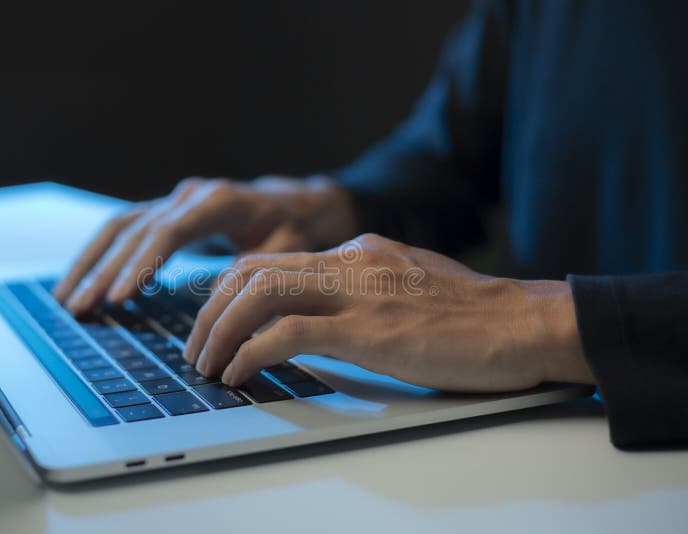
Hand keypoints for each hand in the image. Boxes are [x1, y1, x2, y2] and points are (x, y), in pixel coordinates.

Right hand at [54, 175, 356, 314]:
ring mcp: (173, 200)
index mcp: (219, 201)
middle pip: (137, 231)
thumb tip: (217, 300)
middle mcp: (189, 195)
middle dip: (106, 271)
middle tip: (81, 307)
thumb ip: (258, 271)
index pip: (169, 232)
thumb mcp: (288, 249)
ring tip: (67, 300)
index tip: (119, 298)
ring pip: (120, 226)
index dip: (142, 265)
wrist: (290, 203)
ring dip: (91, 262)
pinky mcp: (164, 212)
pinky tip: (82, 281)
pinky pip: (123, 229)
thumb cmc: (292, 229)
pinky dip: (100, 254)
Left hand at [184, 233, 594, 391]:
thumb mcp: (410, 287)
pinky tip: (239, 374)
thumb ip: (368, 289)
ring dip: (220, 332)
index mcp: (358, 252)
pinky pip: (287, 334)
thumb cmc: (476, 314)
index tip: (213, 318)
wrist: (524, 322)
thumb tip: (330, 312)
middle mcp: (350, 262)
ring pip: (259, 295)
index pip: (273, 260)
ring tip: (206, 365)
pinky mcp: (368, 329)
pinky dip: (252, 353)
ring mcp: (357, 293)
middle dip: (210, 310)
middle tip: (196, 347)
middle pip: (251, 271)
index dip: (229, 289)